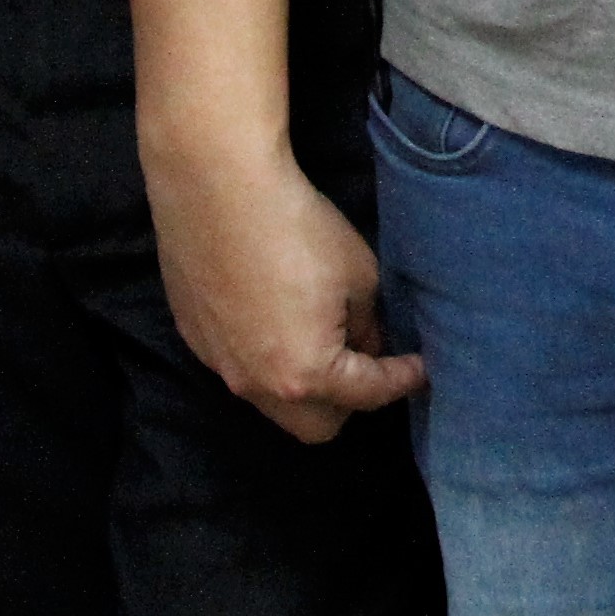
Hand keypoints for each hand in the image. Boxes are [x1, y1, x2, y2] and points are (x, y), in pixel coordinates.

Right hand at [145, 148, 424, 442]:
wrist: (217, 188)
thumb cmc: (297, 228)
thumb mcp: (359, 275)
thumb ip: (368, 325)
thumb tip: (366, 345)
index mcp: (306, 375)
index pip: (368, 394)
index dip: (402, 380)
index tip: (420, 368)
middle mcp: (258, 386)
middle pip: (318, 427)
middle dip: (350, 404)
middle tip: (367, 362)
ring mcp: (220, 366)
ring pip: (273, 404)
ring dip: (304, 386)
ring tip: (320, 341)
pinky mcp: (194, 340)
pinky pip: (240, 369)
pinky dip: (265, 359)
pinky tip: (273, 316)